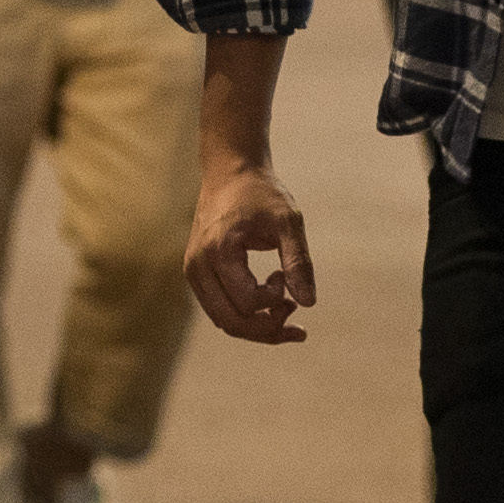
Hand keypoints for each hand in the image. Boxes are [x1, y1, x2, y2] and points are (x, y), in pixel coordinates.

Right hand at [185, 158, 316, 344]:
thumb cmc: (261, 195)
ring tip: (288, 309)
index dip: (276, 300)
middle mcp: (198, 265)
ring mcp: (193, 271)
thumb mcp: (288, 222)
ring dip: (258, 326)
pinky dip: (245, 315)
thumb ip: (298, 262)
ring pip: (224, 321)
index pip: (247, 301)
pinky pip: (219, 309)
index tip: (285, 274)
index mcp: (218, 250)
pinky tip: (269, 301)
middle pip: (231, 321)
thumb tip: (310, 304)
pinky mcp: (196, 273)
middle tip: (296, 312)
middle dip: (268, 328)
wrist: (229, 174)